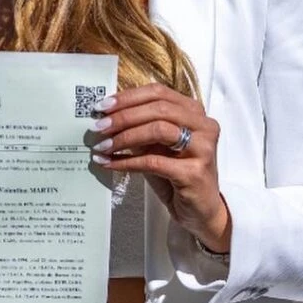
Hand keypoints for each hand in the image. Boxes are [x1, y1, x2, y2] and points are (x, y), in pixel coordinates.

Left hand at [90, 84, 230, 251]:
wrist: (198, 210)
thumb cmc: (175, 172)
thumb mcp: (156, 144)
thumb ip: (139, 126)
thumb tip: (105, 115)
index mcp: (193, 111)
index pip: (158, 92)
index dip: (128, 97)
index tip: (102, 106)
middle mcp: (204, 125)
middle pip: (158, 109)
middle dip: (123, 117)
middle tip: (98, 127)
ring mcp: (203, 148)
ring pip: (158, 130)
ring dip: (124, 137)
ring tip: (102, 146)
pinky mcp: (195, 173)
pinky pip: (153, 161)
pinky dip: (127, 161)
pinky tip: (110, 163)